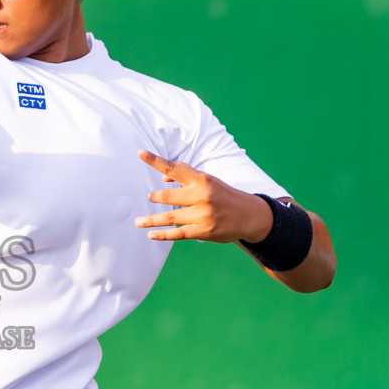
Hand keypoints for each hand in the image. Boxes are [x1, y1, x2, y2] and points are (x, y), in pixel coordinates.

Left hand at [134, 149, 273, 243]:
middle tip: (149, 197)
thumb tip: (163, 177)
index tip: (140, 153)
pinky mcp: (204, 231)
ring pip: (171, 217)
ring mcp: (203, 214)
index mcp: (202, 179)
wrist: (250, 216)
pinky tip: (151, 235)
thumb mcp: (208, 181)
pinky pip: (179, 234)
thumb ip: (186, 176)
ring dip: (152, 220)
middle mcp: (201, 196)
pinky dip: (163, 235)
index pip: (174, 167)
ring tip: (138, 222)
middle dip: (155, 197)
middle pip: (169, 196)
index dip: (155, 160)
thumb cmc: (224, 195)